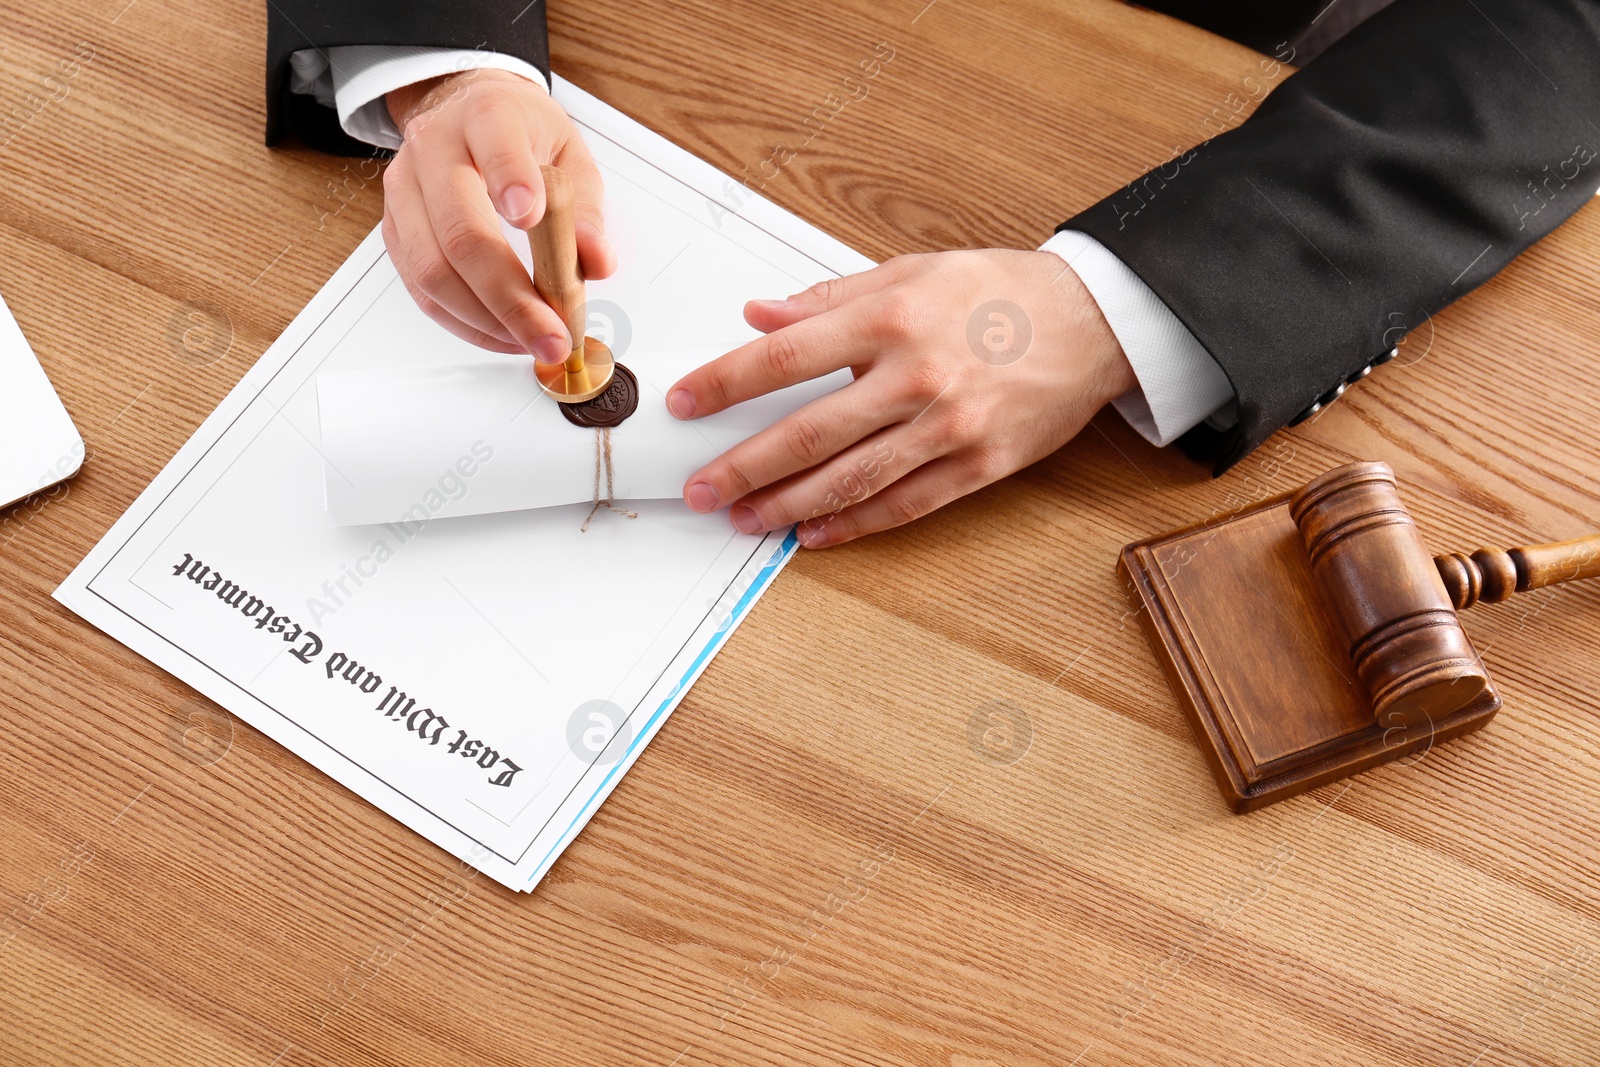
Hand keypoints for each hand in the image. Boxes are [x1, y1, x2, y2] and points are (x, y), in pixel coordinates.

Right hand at [382, 68, 614, 360]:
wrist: (463, 110)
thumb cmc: (520, 132)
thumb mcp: (568, 152)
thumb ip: (584, 208)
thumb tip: (597, 262)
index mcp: (486, 114)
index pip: (494, 141)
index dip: (510, 179)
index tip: (530, 218)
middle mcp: (434, 148)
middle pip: (460, 232)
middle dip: (510, 297)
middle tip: (552, 332)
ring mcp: (406, 191)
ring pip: (433, 271)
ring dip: (488, 320)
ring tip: (534, 339)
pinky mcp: (396, 231)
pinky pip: (423, 291)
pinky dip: (467, 324)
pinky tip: (504, 333)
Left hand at [667, 250, 1136, 546]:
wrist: (1092, 321)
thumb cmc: (1000, 293)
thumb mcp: (911, 272)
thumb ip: (830, 297)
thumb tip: (761, 314)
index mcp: (891, 318)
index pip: (784, 356)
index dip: (726, 384)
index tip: (686, 403)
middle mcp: (916, 376)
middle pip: (808, 431)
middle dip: (743, 465)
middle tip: (701, 487)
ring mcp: (948, 427)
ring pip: (851, 479)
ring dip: (787, 505)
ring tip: (744, 518)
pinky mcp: (978, 466)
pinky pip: (904, 504)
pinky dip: (854, 525)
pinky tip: (814, 535)